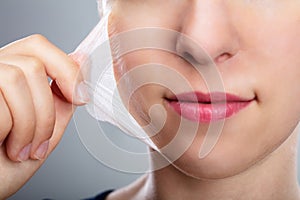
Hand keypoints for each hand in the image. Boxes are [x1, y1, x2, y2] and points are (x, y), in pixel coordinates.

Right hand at [0, 34, 87, 198]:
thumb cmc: (8, 163)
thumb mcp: (46, 126)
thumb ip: (63, 96)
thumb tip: (82, 60)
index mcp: (9, 74)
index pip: (38, 45)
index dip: (65, 67)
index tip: (80, 96)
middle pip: (33, 62)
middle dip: (48, 106)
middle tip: (45, 138)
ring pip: (20, 79)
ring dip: (35, 123)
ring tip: (27, 149)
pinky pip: (4, 102)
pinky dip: (18, 131)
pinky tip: (11, 148)